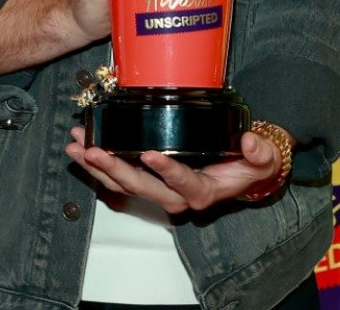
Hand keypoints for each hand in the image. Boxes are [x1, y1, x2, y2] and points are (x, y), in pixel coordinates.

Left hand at [64, 125, 283, 214]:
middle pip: (140, 186)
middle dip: (114, 168)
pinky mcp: (148, 181)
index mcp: (202, 191)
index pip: (181, 182)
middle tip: (93, 150)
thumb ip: (258, 152)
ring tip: (77, 146)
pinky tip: (82, 148)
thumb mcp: (262, 159)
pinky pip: (120, 177)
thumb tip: (250, 143)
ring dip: (97, 166)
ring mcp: (159, 191)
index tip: (149, 154)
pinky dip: (99, 163)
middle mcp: (176, 197)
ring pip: (123, 184)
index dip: (166, 169)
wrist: (241, 173)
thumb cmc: (249, 165)